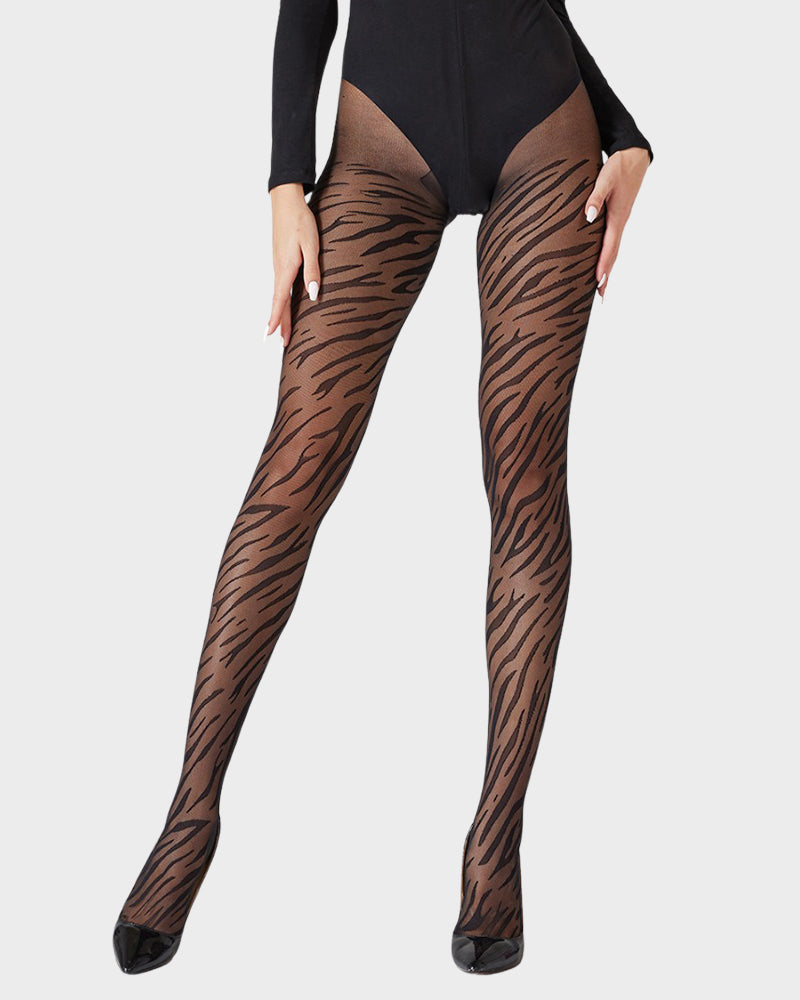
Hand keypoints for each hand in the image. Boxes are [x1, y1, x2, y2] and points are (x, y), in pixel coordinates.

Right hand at [266, 183, 320, 346]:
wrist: (287, 201)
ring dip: (281, 314)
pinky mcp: (281, 261)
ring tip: (283, 330)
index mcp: (286, 268)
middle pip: (279, 302)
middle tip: (281, 344)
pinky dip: (282, 300)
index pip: (280, 300)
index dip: (276, 319)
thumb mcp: (311, 245)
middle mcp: (279, 269)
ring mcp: (278, 265)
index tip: (271, 336)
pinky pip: (281, 286)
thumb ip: (313, 270)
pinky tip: (285, 305)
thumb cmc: (301, 221)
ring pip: (280, 295)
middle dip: (280, 324)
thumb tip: (312, 294)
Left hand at [584, 147, 649, 302]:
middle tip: (600, 297)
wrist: (635, 156)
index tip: (597, 282)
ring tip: (600, 288)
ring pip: (613, 250)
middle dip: (606, 275)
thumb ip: (595, 196)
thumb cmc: (618, 166)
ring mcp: (620, 222)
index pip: (609, 246)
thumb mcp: (605, 177)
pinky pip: (612, 242)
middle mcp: (620, 223)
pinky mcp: (618, 218)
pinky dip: (608, 256)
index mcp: (617, 216)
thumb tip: (588, 217)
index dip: (603, 265)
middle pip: (613, 254)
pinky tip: (601, 263)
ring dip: (607, 269)